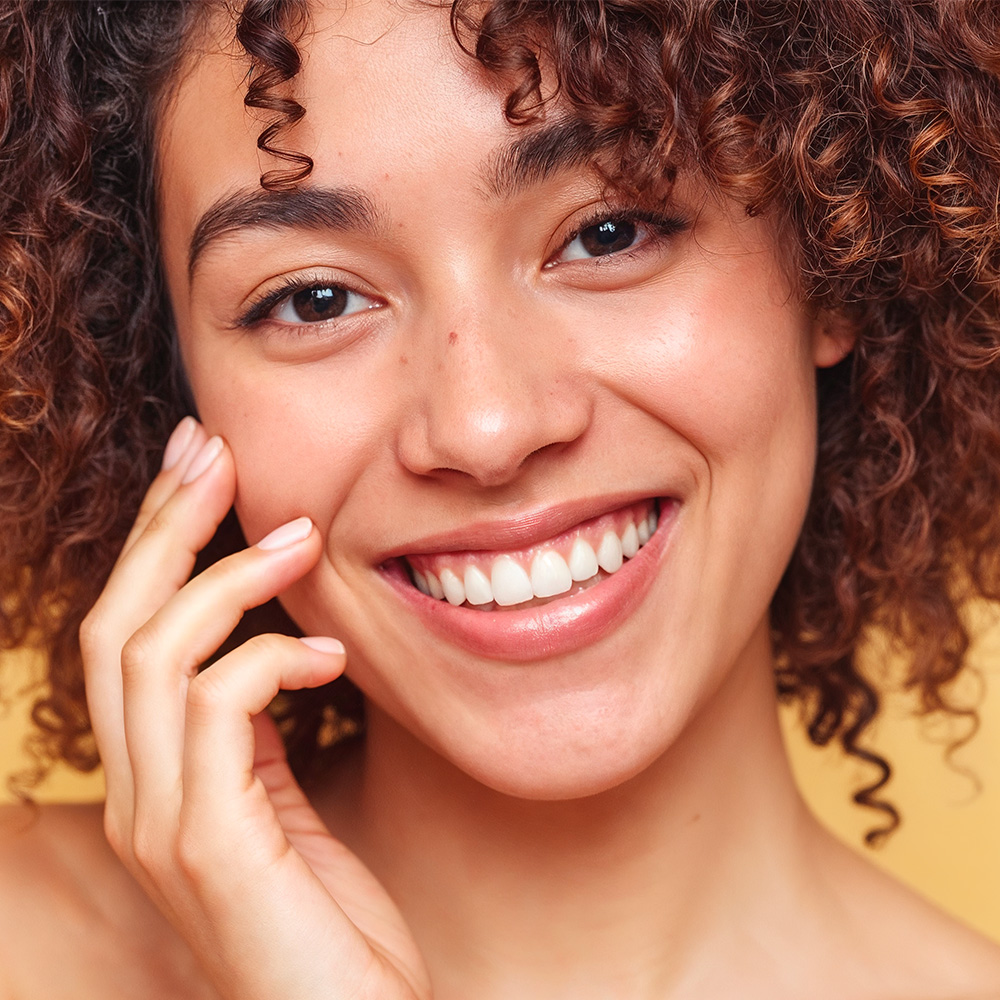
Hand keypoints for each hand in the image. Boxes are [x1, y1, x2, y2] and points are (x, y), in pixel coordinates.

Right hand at [80, 417, 430, 999]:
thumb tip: (271, 645)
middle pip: (117, 625)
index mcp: (153, 781)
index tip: (200, 465)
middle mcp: (136, 798)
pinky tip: (331, 656)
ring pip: (151, 655)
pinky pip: (217, 711)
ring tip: (299, 539)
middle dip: (165, 527)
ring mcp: (162, 825)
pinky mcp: (208, 845)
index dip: (156, 541)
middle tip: (215, 452)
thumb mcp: (285, 808)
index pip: (125, 634)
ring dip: (225, 580)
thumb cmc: (329, 922)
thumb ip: (257, 735)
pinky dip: (271, 660)